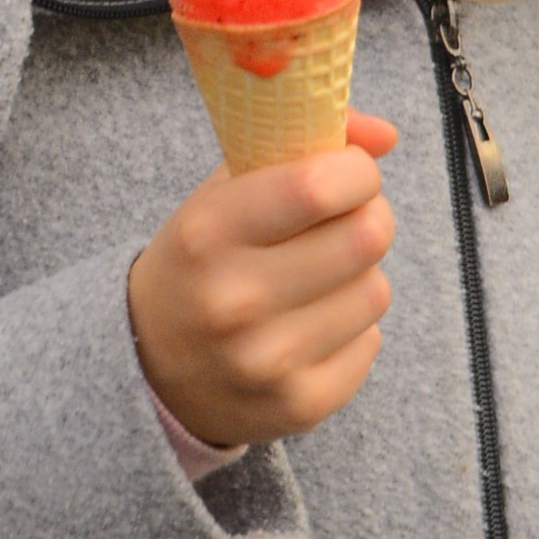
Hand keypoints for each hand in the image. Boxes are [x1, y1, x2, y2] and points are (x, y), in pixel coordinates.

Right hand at [127, 116, 398, 451]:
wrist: (151, 365)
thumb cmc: (199, 258)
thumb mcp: (222, 191)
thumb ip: (298, 145)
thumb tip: (387, 134)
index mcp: (208, 233)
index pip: (318, 187)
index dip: (356, 169)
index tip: (350, 169)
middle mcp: (235, 300)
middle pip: (365, 238)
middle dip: (370, 214)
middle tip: (347, 215)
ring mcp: (269, 361)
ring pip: (375, 290)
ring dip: (360, 272)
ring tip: (321, 272)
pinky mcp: (301, 404)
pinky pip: (371, 341)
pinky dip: (353, 325)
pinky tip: (312, 320)